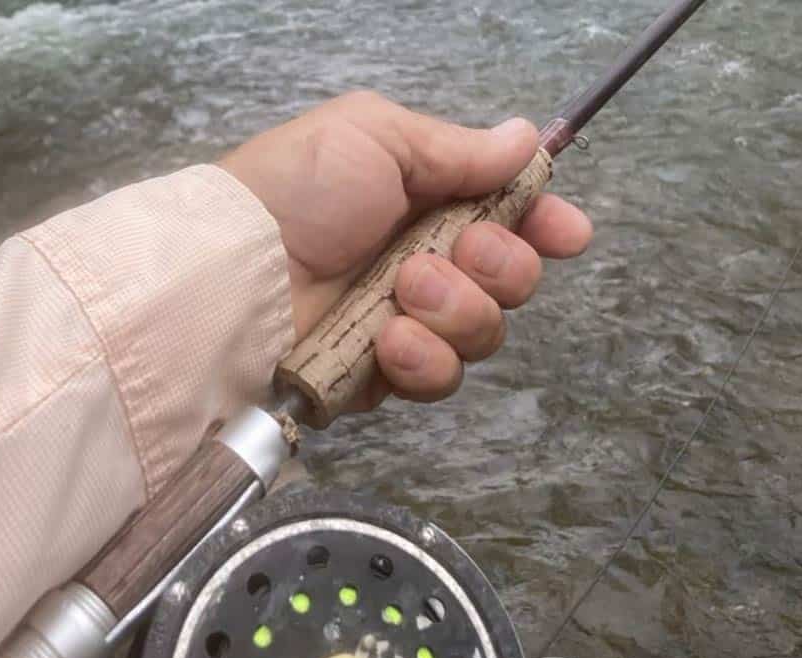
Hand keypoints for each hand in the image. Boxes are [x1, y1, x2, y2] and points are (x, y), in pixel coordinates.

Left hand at [219, 91, 591, 409]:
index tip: (567, 234)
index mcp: (428, 203)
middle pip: (512, 282)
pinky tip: (389, 340)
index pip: (510, 219)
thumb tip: (526, 136)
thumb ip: (456, 148)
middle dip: (499, 266)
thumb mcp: (375, 137)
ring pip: (484, 334)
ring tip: (404, 291)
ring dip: (457, 310)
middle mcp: (427, 264)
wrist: (234, 269)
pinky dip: (423, 360)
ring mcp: (407, 324)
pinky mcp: (383, 376)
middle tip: (459, 251)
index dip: (545, 227)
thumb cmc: (299, 190)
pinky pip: (437, 377)